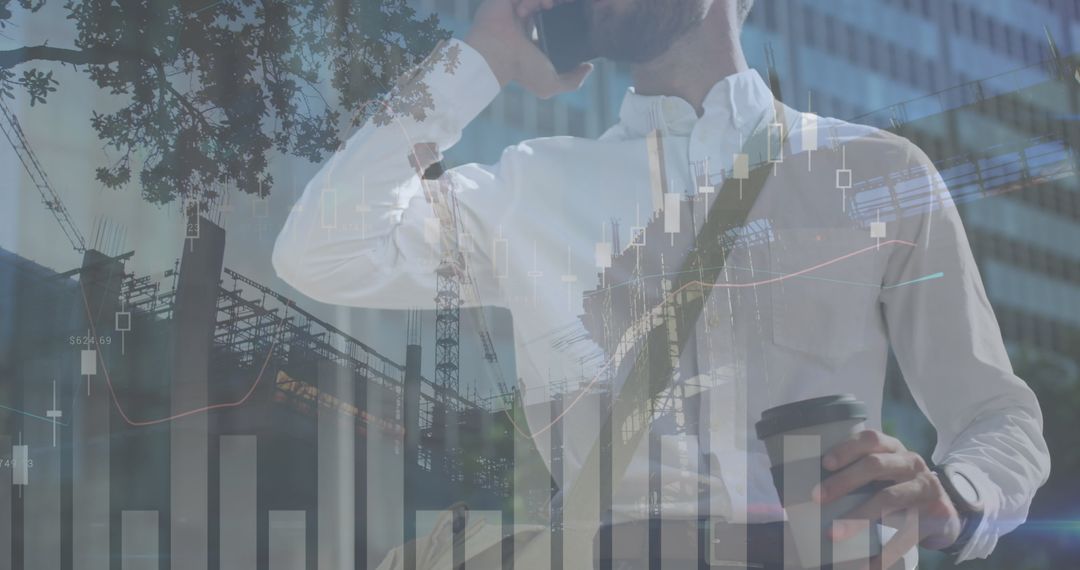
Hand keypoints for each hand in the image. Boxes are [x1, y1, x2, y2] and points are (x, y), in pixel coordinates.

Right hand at [464, 0, 592, 97]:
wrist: (496, 57)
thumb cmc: (521, 71)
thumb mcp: (551, 84)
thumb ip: (573, 80)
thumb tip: (588, 67)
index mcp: (531, 35)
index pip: (550, 16)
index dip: (563, 13)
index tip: (574, 17)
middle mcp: (522, 19)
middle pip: (546, 2)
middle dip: (558, 3)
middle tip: (563, 7)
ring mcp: (514, 6)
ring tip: (550, 6)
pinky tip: (545, 4)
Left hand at [813, 430, 962, 569]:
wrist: (944, 510)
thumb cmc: (900, 485)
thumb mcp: (886, 470)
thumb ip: (859, 470)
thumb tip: (813, 487)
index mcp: (893, 448)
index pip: (870, 440)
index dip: (847, 449)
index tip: (825, 464)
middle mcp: (910, 462)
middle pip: (875, 465)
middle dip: (844, 481)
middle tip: (818, 498)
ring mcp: (924, 487)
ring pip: (888, 499)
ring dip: (858, 518)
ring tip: (834, 534)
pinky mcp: (934, 513)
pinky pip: (905, 533)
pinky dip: (883, 551)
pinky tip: (866, 565)